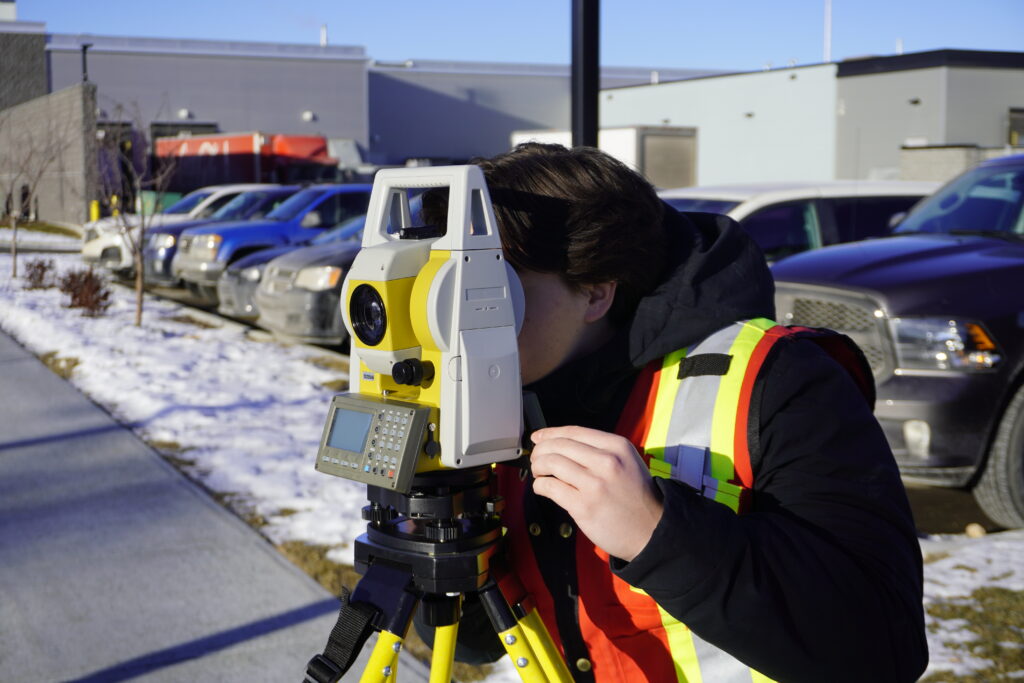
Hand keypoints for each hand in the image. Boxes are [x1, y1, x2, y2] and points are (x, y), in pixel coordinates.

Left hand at [530, 425, 663, 561]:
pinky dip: (540, 485)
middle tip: (536, 459)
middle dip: (540, 451)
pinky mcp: (584, 506)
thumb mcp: (627, 462)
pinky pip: (550, 487)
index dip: (550, 433)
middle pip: (558, 445)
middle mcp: (607, 461)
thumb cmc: (636, 497)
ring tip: (539, 473)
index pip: (574, 432)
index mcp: (617, 447)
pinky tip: (542, 488)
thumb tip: (559, 442)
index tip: (538, 437)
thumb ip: (599, 450)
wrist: (652, 530)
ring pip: (551, 463)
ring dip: (538, 467)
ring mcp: (595, 484)